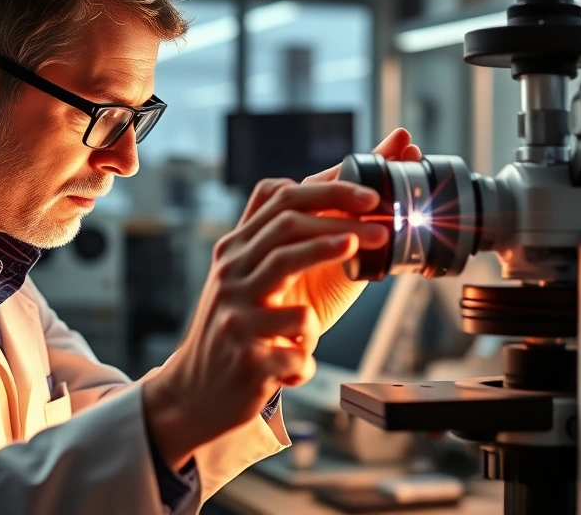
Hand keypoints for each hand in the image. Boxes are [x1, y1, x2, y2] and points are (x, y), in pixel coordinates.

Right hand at [142, 128, 420, 467]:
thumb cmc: (249, 331)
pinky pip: (294, 339)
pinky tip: (302, 357)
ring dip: (325, 251)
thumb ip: (297, 245)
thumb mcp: (262, 283)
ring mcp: (236, 309)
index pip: (279, 197)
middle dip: (338, 217)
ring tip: (357, 249)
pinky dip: (308, 347)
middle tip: (380, 226)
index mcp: (238, 249)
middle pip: (286, 223)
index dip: (328, 187)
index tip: (370, 193)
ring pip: (282, 263)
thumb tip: (356, 206)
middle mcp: (232, 271)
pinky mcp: (246, 352)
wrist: (200, 392)